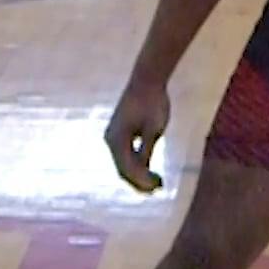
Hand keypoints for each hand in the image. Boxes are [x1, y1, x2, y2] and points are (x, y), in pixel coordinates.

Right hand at [105, 76, 173, 193]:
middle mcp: (110, 140)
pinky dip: (136, 164)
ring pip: (123, 163)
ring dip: (138, 174)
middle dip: (139, 181)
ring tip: (156, 182)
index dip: (142, 181)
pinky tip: (150, 169)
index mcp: (116, 139)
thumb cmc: (153, 102)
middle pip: (122, 169)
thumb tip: (145, 173)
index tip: (157, 187)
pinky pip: (125, 154)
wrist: (147, 79)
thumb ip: (147, 152)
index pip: (127, 169)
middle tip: (157, 189)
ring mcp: (113, 136)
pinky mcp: (119, 133)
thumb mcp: (153, 130)